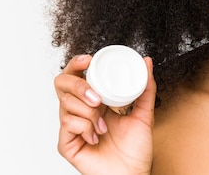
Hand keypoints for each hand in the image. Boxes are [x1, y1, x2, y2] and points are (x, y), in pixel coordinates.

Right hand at [54, 54, 156, 174]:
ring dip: (89, 112)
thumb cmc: (136, 149)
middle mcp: (80, 111)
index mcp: (95, 101)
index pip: (77, 75)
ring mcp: (72, 127)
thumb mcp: (144, 114)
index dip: (76, 64)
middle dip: (78, 86)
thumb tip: (146, 61)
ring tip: (104, 127)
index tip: (89, 59)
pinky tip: (96, 138)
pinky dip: (85, 127)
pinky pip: (68, 124)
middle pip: (62, 84)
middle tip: (97, 98)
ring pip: (66, 104)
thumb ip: (146, 88)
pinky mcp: (66, 144)